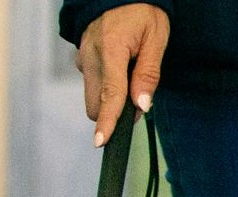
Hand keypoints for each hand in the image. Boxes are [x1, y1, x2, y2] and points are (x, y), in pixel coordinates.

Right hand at [76, 3, 169, 146]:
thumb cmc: (143, 13)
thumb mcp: (156, 39)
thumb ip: (149, 74)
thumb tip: (141, 106)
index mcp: (110, 50)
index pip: (109, 95)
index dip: (108, 121)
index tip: (101, 141)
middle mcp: (90, 56)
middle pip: (97, 103)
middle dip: (115, 111)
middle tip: (140, 95)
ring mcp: (82, 58)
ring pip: (94, 96)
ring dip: (112, 98)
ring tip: (132, 75)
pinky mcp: (82, 59)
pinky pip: (93, 83)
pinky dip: (107, 86)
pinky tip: (121, 70)